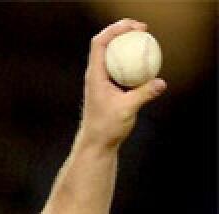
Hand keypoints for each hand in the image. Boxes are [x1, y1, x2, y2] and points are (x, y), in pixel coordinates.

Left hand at [79, 18, 166, 150]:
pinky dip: (131, 60)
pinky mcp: (108, 87)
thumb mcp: (127, 110)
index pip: (100, 43)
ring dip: (126, 44)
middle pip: (105, 44)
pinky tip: (146, 61)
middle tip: (143, 29)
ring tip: (145, 38)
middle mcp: (96, 75)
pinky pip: (120, 67)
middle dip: (122, 31)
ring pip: (112, 55)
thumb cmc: (106, 128)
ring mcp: (101, 80)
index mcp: (95, 75)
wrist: (97, 143)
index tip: (135, 28)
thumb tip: (161, 82)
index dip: (115, 29)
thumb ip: (143, 94)